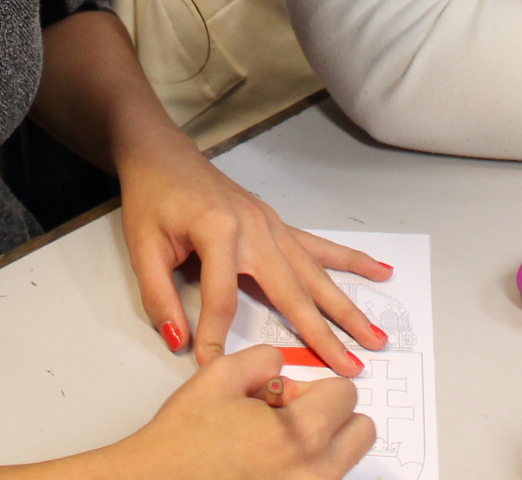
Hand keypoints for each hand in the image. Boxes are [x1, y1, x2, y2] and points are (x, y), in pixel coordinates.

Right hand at [107, 345, 374, 479]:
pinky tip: (265, 466)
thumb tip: (284, 369)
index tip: (285, 394)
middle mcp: (313, 474)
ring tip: (271, 444)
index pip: (346, 395)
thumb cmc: (182, 440)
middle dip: (332, 416)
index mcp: (300, 434)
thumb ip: (264, 359)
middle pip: (361, 433)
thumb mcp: (219, 375)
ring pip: (342, 461)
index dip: (314, 386)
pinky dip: (302, 471)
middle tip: (290, 417)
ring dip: (320, 446)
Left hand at [116, 127, 388, 374]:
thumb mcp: (142, 247)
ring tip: (375, 335)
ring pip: (315, 273)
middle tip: (350, 368)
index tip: (214, 367)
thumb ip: (159, 297)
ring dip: (346, 306)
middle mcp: (255, 228)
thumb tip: (179, 341)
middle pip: (292, 291)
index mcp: (220, 232)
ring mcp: (272, 224)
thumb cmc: (152, 197)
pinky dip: (349, 260)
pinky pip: (318, 246)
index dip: (215, 335)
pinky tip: (379, 271)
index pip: (223, 299)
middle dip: (322, 334)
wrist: (162, 153)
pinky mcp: (276, 223)